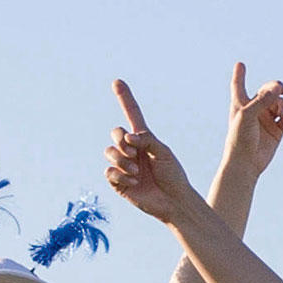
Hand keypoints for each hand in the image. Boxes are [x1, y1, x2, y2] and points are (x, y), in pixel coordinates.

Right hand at [104, 86, 200, 222]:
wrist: (173, 201)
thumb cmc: (173, 175)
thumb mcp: (164, 153)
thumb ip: (147, 140)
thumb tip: (128, 136)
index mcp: (144, 139)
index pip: (132, 114)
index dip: (125, 98)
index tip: (117, 81)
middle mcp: (131, 149)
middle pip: (115, 133)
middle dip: (122, 140)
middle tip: (134, 152)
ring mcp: (123, 165)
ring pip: (109, 152)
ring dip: (122, 161)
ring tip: (137, 172)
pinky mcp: (117, 181)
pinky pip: (109, 172)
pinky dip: (121, 176)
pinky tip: (134, 182)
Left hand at [221, 61, 282, 174]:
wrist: (246, 162)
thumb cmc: (240, 138)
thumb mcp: (248, 114)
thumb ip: (263, 99)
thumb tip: (278, 88)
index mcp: (241, 104)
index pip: (238, 86)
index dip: (239, 75)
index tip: (240, 64)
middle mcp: (255, 110)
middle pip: (268, 91)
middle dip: (276, 88)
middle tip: (282, 88)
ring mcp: (267, 120)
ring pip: (280, 104)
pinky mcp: (277, 131)